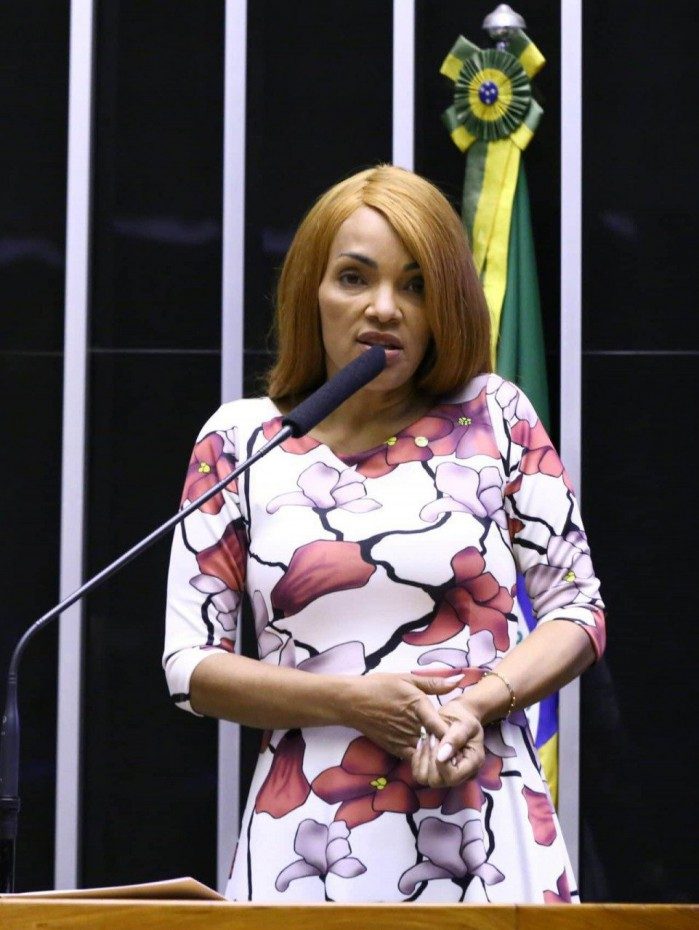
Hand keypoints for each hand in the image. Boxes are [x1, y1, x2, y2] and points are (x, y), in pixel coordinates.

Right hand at [342, 673, 461, 758]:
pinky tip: (424, 745)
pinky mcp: (395, 749)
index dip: (453, 735)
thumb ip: (435, 682)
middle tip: (458, 742)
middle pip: (437, 741)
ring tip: (444, 745)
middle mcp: (412, 726)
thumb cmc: (379, 686)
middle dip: (447, 742)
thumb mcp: (407, 679)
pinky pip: (415, 756)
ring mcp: (402, 740)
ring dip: (435, 749)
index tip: (461, 735)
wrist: (352, 702)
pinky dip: (422, 754)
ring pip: (427, 751)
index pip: (441, 727)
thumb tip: (459, 680)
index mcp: (418, 706)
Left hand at [411, 697, 483, 787]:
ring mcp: (446, 775)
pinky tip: (423, 742)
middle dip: (430, 758)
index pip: (453, 777)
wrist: (457, 717)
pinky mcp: (434, 771)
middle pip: (436, 781)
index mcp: (473, 764)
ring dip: (422, 757)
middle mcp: (460, 775)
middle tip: (432, 737)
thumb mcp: (464, 724)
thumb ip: (455, 739)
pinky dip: (417, 758)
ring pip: (424, 779)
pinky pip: (418, 773)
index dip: (441, 763)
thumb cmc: (463, 719)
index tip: (438, 739)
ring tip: (428, 739)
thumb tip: (441, 758)